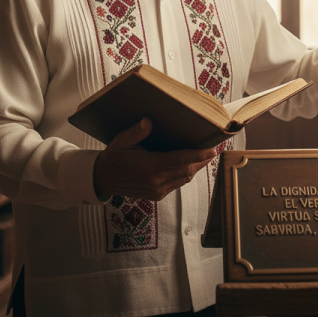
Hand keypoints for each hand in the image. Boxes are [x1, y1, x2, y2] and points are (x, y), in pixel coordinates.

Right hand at [93, 118, 215, 200]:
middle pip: (186, 170)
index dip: (198, 156)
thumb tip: (149, 121)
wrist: (103, 179)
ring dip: (196, 167)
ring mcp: (157, 190)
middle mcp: (155, 182)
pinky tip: (190, 164)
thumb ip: (136, 132)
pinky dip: (186, 173)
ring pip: (184, 178)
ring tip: (206, 155)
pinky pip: (178, 184)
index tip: (212, 149)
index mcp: (148, 168)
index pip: (179, 161)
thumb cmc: (114, 156)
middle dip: (202, 160)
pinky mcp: (157, 195)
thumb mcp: (121, 141)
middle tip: (214, 148)